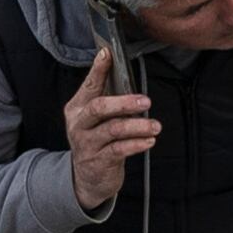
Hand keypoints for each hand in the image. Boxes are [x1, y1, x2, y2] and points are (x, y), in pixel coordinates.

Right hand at [65, 50, 160, 213]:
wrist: (87, 178)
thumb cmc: (97, 141)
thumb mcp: (96, 119)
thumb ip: (107, 98)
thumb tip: (125, 74)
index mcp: (77, 108)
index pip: (89, 85)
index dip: (98, 69)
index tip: (108, 53)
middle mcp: (79, 124)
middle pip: (99, 107)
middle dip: (124, 102)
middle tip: (146, 102)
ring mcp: (87, 144)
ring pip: (113, 130)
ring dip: (137, 126)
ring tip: (155, 126)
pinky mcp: (98, 161)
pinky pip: (119, 150)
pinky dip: (136, 144)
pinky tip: (149, 141)